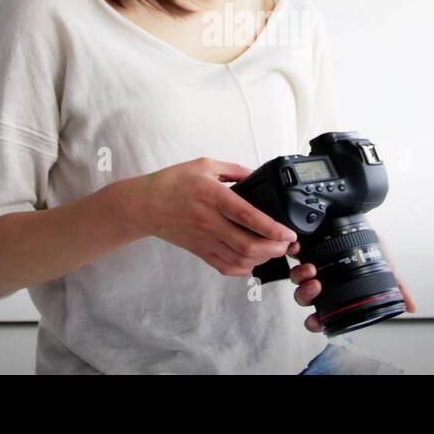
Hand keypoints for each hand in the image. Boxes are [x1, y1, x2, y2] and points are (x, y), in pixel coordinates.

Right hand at [128, 157, 296, 276]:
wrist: (144, 205)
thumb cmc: (172, 183)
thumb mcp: (204, 165)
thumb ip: (234, 170)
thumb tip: (257, 176)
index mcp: (212, 196)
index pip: (247, 216)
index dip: (271, 228)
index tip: (288, 232)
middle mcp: (209, 221)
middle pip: (247, 245)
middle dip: (274, 248)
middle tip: (287, 244)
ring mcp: (204, 239)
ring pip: (239, 259)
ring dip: (262, 259)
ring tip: (274, 250)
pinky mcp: (200, 251)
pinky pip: (226, 267)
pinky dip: (244, 268)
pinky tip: (253, 260)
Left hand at [288, 238, 416, 333]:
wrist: (363, 219)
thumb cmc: (372, 246)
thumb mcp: (386, 267)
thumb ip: (396, 286)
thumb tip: (411, 306)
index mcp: (335, 293)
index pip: (321, 315)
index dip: (316, 322)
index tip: (317, 321)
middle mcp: (320, 282)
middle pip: (304, 297)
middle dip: (307, 295)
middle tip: (317, 286)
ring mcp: (309, 265)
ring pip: (296, 278)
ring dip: (300, 276)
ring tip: (311, 269)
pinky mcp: (303, 247)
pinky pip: (290, 252)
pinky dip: (292, 251)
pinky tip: (297, 248)